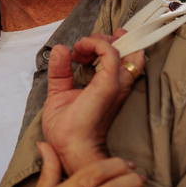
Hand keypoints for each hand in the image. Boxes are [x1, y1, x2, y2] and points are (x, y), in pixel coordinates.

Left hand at [41, 30, 145, 173]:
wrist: (68, 147)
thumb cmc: (66, 130)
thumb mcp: (59, 92)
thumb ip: (61, 70)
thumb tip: (60, 49)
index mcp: (109, 87)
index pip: (122, 59)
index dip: (108, 44)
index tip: (83, 47)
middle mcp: (117, 84)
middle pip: (127, 50)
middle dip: (105, 39)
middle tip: (84, 45)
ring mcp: (115, 84)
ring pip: (121, 48)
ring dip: (99, 40)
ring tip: (81, 47)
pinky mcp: (109, 84)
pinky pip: (110, 52)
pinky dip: (95, 44)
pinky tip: (80, 50)